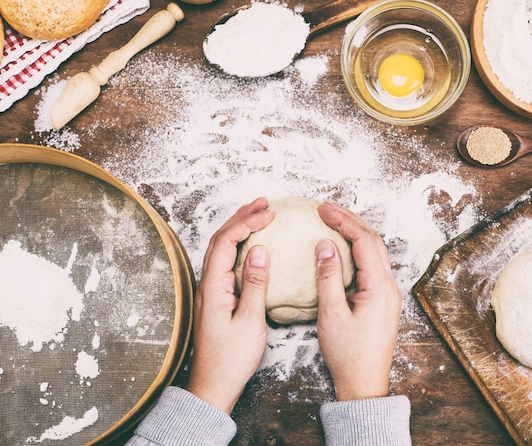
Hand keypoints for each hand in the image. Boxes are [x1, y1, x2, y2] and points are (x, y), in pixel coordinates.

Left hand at [186, 197, 273, 414]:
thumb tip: (260, 250)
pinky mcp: (216, 297)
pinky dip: (237, 245)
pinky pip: (225, 261)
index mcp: (213, 287)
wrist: (213, 385)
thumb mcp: (250, 321)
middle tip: (263, 203)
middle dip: (241, 217)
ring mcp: (210, 290)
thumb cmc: (231, 359)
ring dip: (238, 228)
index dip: (247, 223)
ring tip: (257, 214)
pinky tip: (250, 245)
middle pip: (220, 240)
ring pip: (220, 249)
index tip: (269, 213)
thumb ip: (255, 284)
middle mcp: (207, 284)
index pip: (227, 242)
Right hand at [315, 201, 401, 400]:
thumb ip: (327, 277)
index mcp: (379, 287)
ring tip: (335, 220)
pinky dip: (358, 249)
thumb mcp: (331, 314)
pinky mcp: (382, 300)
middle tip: (327, 208)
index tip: (322, 209)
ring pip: (375, 252)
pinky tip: (344, 248)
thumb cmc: (348, 354)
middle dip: (350, 220)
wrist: (364, 384)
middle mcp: (389, 286)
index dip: (342, 220)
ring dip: (356, 232)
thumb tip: (325, 244)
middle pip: (373, 241)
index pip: (363, 241)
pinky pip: (373, 265)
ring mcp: (388, 294)